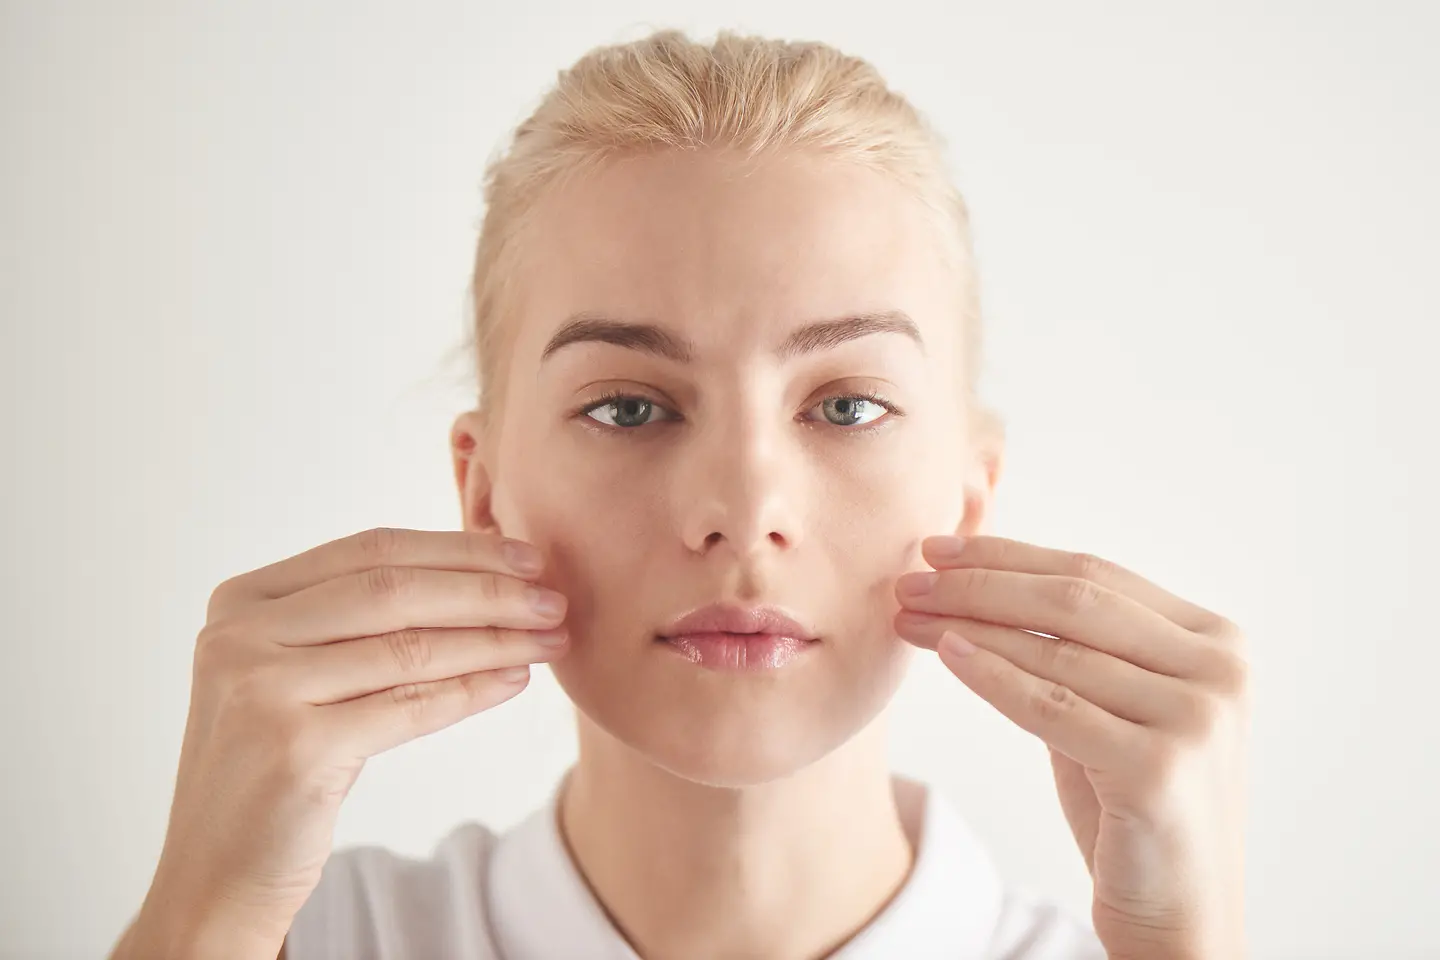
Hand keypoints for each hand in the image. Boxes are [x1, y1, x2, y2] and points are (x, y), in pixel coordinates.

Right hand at [124, 528, 569, 957]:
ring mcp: (261, 689)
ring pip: (409, 648)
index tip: (527, 556)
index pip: (370, 550)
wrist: (216, 874)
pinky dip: (471, 691)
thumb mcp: (299, 675)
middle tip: (554, 597)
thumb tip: (482, 573)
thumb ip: (359, 622)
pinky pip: (409, 707)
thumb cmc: (274, 767)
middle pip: (393, 590)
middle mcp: (241, 635)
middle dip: (486, 589)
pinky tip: (514, 682)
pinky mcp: (293, 747)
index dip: (458, 548)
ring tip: (550, 638)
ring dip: (494, 640)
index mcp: (243, 600)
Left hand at [894, 535, 1247, 959]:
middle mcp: (1219, 671)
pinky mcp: (1160, 769)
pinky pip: (1051, 707)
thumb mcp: (1109, 708)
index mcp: (1216, 640)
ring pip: (1057, 652)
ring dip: (970, 624)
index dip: (1009, 556)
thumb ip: (1072, 648)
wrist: (1179, 916)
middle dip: (981, 584)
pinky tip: (946, 652)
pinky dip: (992, 674)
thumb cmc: (1134, 809)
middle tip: (910, 578)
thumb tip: (976, 580)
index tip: (940, 548)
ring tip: (909, 615)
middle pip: (1074, 601)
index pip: (1095, 574)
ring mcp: (1197, 718)